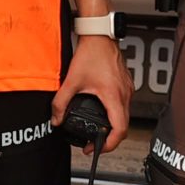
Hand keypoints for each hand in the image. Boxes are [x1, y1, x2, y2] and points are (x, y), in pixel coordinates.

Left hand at [51, 34, 131, 150]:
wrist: (99, 35)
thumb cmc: (92, 53)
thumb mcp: (72, 80)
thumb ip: (61, 102)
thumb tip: (56, 119)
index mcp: (114, 96)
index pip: (120, 129)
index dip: (109, 144)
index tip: (97, 148)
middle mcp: (125, 94)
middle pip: (124, 126)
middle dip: (109, 139)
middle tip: (93, 143)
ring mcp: (127, 89)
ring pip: (125, 116)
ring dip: (113, 126)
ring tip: (97, 130)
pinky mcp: (126, 84)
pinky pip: (124, 105)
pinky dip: (115, 114)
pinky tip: (102, 112)